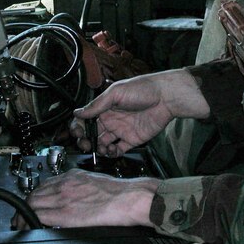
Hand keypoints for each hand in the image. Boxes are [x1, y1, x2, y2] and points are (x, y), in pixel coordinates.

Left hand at [11, 169, 159, 229]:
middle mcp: (65, 184)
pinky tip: (28, 226)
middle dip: (25, 205)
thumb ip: (80, 186)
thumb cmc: (119, 192)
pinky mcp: (66, 213)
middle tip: (21, 216)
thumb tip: (74, 197)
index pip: (45, 184)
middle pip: (34, 193)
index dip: (35, 196)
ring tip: (21, 223)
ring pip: (32, 204)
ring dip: (24, 214)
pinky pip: (40, 216)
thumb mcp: (95, 181)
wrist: (129, 197)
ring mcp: (64, 198)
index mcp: (73, 176)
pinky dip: (30, 221)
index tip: (33, 203)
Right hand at [70, 69, 208, 157]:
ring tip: (101, 149)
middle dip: (85, 141)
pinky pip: (118, 150)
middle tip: (85, 144)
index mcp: (105, 107)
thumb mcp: (116, 93)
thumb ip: (97, 105)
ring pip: (103, 144)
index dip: (79, 127)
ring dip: (98, 149)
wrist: (166, 97)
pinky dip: (112, 154)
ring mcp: (121, 130)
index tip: (77, 133)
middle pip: (92, 133)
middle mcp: (111, 119)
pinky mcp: (132, 139)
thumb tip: (77, 113)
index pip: (86, 119)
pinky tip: (111, 151)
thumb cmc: (142, 89)